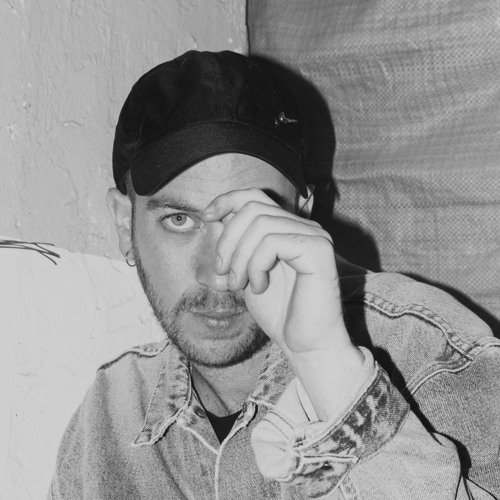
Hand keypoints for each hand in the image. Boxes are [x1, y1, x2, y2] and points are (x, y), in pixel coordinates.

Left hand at [202, 188, 350, 356]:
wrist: (305, 345)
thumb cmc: (279, 312)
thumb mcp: (246, 273)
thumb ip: (236, 246)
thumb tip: (213, 218)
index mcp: (288, 229)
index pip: (255, 197)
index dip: (227, 200)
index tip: (206, 216)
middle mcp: (304, 227)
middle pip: (253, 208)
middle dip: (228, 240)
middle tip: (223, 272)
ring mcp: (314, 236)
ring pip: (260, 225)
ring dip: (239, 258)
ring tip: (240, 284)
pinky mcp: (318, 250)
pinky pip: (272, 242)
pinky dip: (256, 265)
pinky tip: (259, 287)